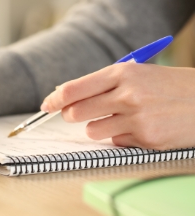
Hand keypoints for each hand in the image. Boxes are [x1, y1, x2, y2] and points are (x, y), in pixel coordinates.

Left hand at [41, 63, 194, 149]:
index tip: (47, 105)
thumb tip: (64, 95)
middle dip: (72, 115)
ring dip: (99, 127)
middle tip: (79, 114)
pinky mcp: (146, 139)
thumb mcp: (138, 74)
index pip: (74, 89)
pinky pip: (115, 142)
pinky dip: (121, 137)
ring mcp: (137, 118)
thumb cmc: (169, 87)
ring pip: (92, 130)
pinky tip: (141, 128)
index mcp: (123, 73)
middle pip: (76, 112)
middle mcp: (128, 94)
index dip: (55, 99)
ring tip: (120, 119)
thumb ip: (103, 84)